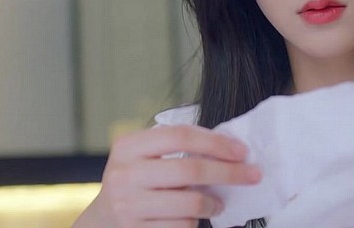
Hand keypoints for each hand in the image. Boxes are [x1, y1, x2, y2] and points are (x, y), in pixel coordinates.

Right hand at [72, 125, 261, 227]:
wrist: (102, 220)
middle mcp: (125, 174)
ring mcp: (129, 205)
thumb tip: (229, 148)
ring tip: (218, 202)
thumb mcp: (142, 157)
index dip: (216, 142)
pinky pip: (182, 226)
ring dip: (213, 203)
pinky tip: (193, 217)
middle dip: (229, 172)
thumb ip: (175, 148)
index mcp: (129, 146)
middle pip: (190, 169)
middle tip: (251, 175)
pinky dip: (195, 222)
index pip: (180, 135)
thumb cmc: (134, 182)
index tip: (241, 150)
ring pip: (190, 203)